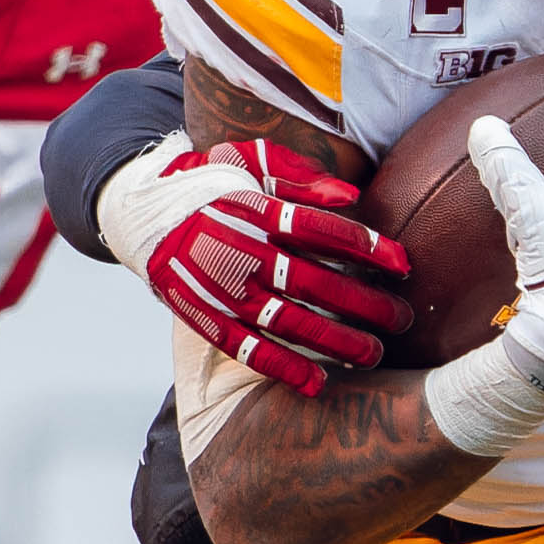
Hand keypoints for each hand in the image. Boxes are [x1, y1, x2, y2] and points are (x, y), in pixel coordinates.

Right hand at [108, 134, 413, 395]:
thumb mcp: (248, 160)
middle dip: (364, 303)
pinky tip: (317, 383)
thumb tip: (350, 196)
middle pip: (315, 282)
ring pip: (288, 321)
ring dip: (335, 341)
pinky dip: (282, 367)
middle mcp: (240, 252)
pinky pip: (246, 348)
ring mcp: (221, 289)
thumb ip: (297, 176)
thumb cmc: (209, 183)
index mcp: (255, 210)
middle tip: (403, 318)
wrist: (139, 212)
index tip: (404, 265)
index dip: (368, 248)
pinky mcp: (204, 317)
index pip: (323, 231)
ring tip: (374, 354)